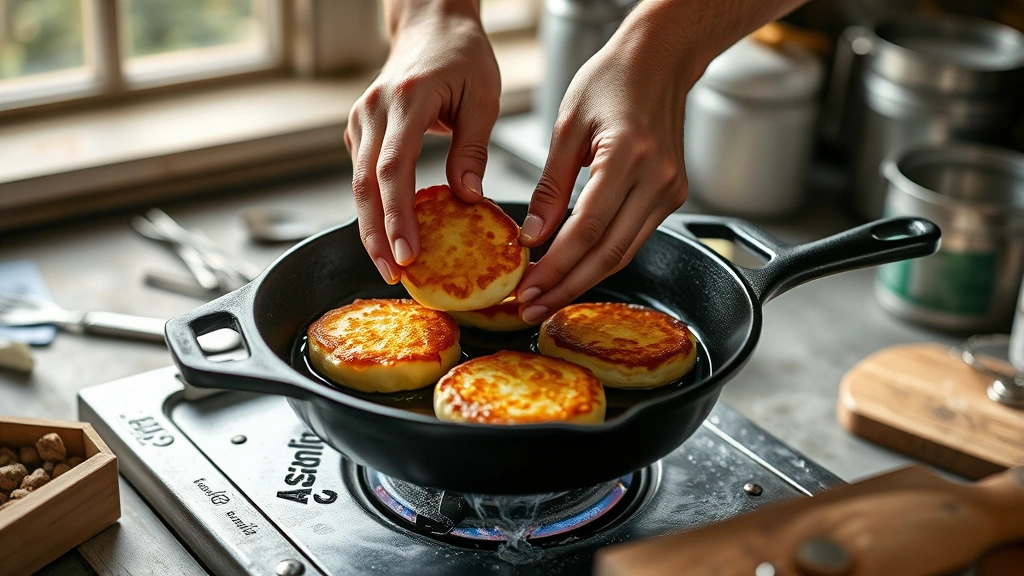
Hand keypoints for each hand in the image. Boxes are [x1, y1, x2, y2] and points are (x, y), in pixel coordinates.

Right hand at [345, 3, 500, 283]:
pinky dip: (374, 208)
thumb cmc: (463, 56)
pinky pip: (363, 176)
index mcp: (407, 100)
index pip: (393, 169)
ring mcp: (361, 119)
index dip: (397, 216)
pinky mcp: (360, 130)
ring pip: (358, 185)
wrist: (431, 26)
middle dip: (376, 235)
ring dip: (372, 228)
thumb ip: (473, 148)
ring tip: (391, 266)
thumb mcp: (483, 97)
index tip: (407, 254)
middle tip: (392, 274)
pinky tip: (390, 235)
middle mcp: (374, 111)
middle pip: (365, 185)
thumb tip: (468, 197)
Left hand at [514, 18, 700, 321]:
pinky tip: (574, 270)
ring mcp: (670, 191)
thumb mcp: (567, 128)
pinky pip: (633, 237)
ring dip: (584, 279)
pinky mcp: (673, 196)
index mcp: (627, 156)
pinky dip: (602, 258)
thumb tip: (532, 238)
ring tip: (547, 297)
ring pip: (624, 252)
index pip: (587, 229)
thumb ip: (550, 186)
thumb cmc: (611, 81)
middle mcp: (657, 179)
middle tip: (532, 308)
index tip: (526, 287)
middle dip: (567, 286)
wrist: (660, 61)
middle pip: (608, 253)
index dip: (555, 266)